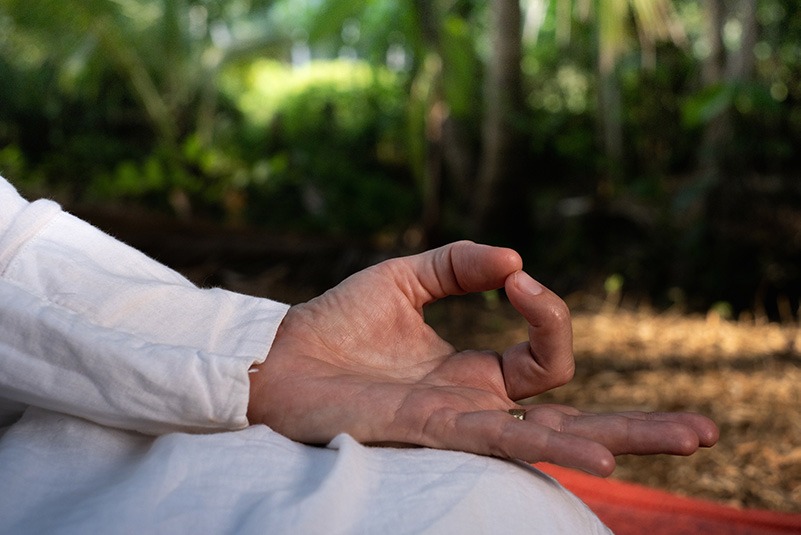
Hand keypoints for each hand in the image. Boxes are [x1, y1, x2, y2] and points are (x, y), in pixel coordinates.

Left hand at [247, 241, 717, 475]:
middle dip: (637, 425)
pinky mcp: (430, 433)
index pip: (543, 355)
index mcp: (474, 372)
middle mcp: (476, 406)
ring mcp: (459, 424)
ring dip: (622, 439)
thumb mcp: (403, 278)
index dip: (547, 314)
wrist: (278, 357)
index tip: (516, 279)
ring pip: (554, 438)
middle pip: (573, 419)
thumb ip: (456, 264)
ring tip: (690, 438)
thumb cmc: (334, 325)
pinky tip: (597, 456)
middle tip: (704, 428)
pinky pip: (501, 444)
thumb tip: (516, 259)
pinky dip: (549, 446)